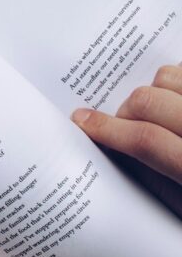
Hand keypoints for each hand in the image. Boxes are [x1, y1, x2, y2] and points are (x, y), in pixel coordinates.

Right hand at [71, 64, 181, 216]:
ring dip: (157, 92)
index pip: (146, 140)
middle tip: (123, 125)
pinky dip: (179, 81)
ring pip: (171, 76)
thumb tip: (118, 151)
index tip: (83, 121)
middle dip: (126, 111)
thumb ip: (160, 180)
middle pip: (150, 101)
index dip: (106, 129)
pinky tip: (180, 100)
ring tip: (161, 110)